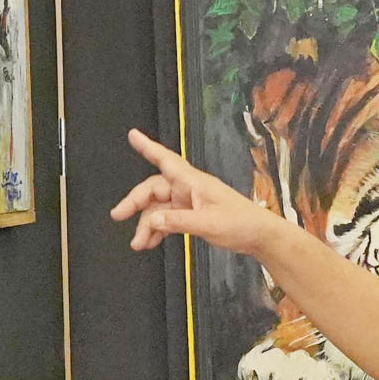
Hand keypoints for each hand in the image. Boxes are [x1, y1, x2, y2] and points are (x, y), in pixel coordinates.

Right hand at [109, 128, 284, 258]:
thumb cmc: (241, 224)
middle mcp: (189, 188)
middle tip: (118, 216)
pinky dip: (157, 230)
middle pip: (154, 189)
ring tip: (138, 244)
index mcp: (194, 182)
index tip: (133, 135)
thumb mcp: (209, 224)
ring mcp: (190, 202)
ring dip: (146, 224)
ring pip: (159, 208)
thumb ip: (179, 222)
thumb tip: (152, 220)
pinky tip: (150, 243)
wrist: (260, 237)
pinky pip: (168, 220)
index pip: (166, 160)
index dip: (148, 147)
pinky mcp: (193, 215)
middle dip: (135, 203)